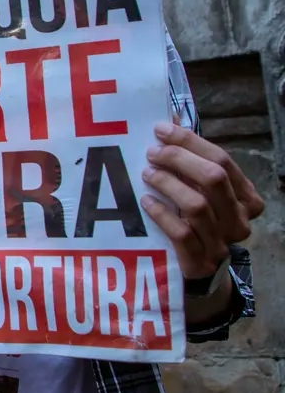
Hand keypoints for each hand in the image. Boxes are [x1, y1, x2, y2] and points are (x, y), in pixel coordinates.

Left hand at [141, 122, 264, 279]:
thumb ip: (192, 162)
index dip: (190, 142)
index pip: (222, 160)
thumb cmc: (197, 222)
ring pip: (197, 205)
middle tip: (151, 153)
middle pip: (213, 178)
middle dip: (179, 159)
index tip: (161, 129)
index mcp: (246, 198)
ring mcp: (221, 243)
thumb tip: (169, 120)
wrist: (199, 272)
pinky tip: (146, 201)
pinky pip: (182, 234)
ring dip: (168, 184)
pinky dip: (162, 214)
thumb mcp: (201, 191)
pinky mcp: (199, 262)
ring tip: (147, 174)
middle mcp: (239, 220)